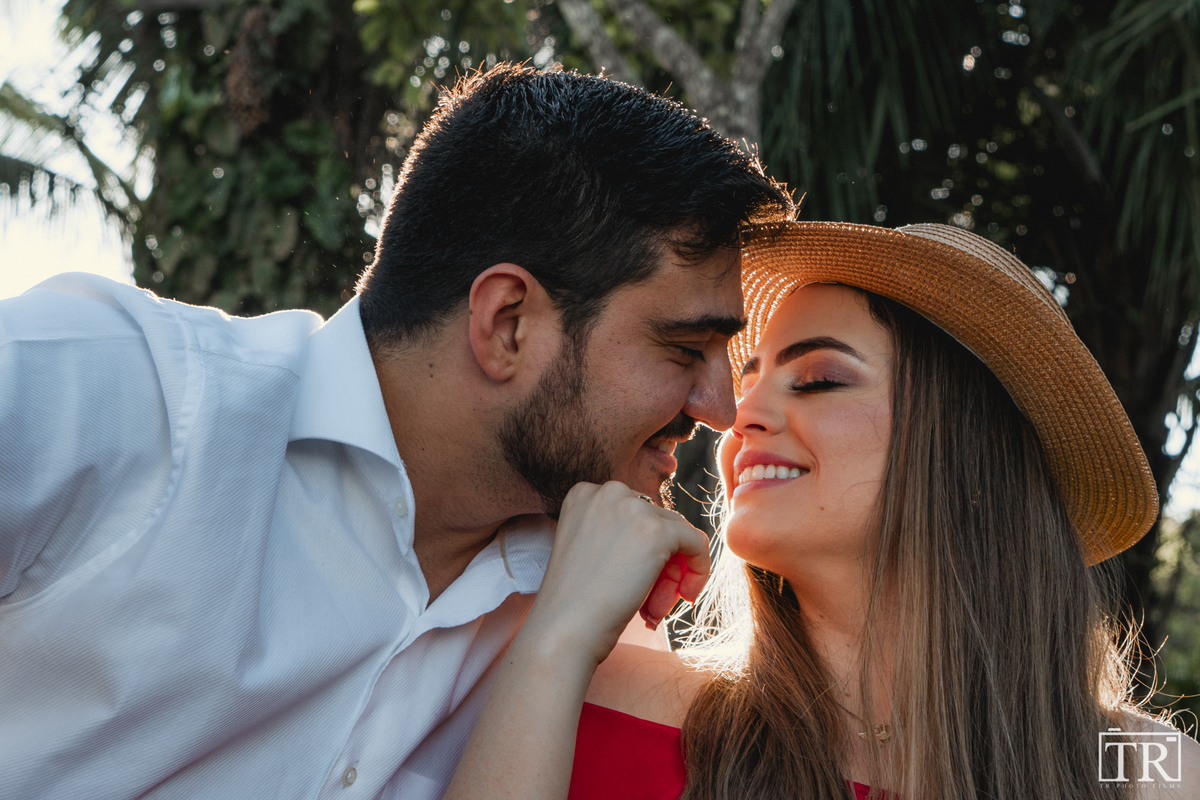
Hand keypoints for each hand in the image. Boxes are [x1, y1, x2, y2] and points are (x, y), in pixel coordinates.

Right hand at [522, 481, 709, 668]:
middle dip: (659, 566)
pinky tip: (687, 594)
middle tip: (651, 605)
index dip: (641, 553)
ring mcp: (632, 508)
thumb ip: (619, 535)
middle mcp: (608, 492)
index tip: (636, 585)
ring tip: (655, 611)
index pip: (634, 515)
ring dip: (672, 575)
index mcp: (584, 494)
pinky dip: (699, 568)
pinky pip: (696, 542)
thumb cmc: (573, 603)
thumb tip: (664, 542)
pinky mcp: (657, 530)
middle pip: (656, 524)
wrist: (562, 630)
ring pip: (676, 535)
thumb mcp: (590, 552)